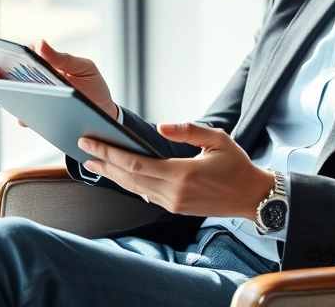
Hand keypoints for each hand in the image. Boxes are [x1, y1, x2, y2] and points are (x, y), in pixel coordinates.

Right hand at [0, 39, 117, 127]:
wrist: (104, 114)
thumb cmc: (93, 86)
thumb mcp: (84, 68)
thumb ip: (63, 59)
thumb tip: (40, 43)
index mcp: (47, 64)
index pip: (25, 55)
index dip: (11, 53)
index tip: (2, 52)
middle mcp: (37, 81)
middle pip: (14, 75)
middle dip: (0, 73)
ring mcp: (36, 99)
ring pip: (16, 95)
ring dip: (9, 94)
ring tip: (6, 92)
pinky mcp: (39, 116)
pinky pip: (25, 116)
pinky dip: (23, 116)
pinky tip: (23, 115)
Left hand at [78, 123, 274, 220]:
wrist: (251, 197)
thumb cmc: (236, 166)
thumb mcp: (217, 140)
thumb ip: (188, 131)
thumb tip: (161, 127)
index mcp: (182, 174)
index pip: (135, 163)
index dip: (110, 153)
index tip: (91, 142)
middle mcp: (173, 192)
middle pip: (128, 177)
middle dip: (104, 163)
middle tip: (83, 149)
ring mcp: (173, 203)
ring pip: (134, 188)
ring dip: (112, 174)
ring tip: (93, 163)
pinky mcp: (175, 208)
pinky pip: (145, 194)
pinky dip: (128, 183)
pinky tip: (118, 174)